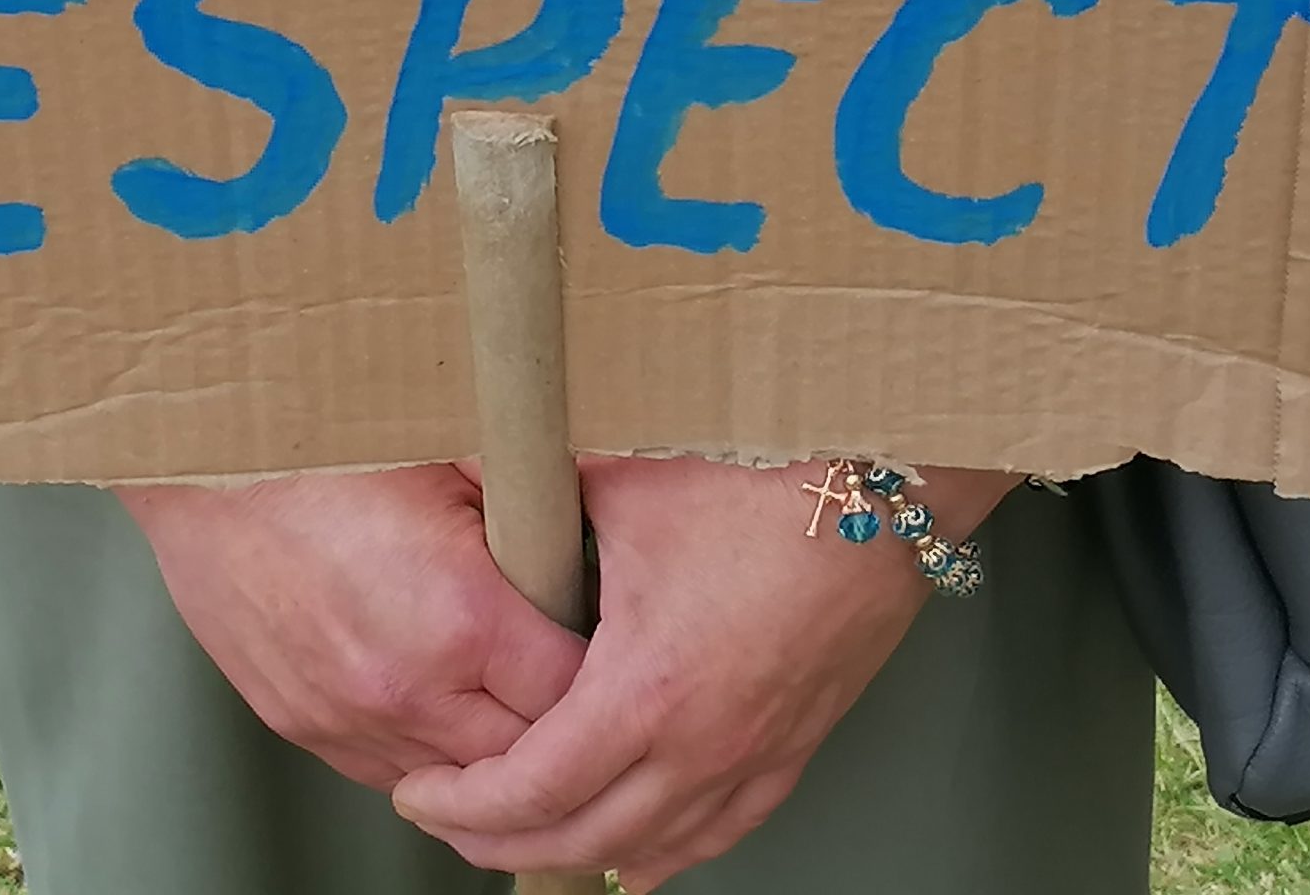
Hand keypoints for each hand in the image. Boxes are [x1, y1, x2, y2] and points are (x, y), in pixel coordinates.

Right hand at [120, 466, 587, 790]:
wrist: (206, 467)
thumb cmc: (327, 448)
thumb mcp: (459, 460)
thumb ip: (532, 514)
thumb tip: (594, 523)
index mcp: (457, 618)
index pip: (572, 693)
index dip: (603, 671)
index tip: (616, 643)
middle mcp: (402, 689)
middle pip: (523, 757)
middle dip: (558, 724)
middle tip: (578, 676)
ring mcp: (346, 719)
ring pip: (456, 780)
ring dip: (492, 746)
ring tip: (512, 689)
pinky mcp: (304, 727)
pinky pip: (392, 770)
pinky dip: (428, 747)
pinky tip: (443, 698)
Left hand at [392, 457, 1015, 889]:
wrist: (889, 480)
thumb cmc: (772, 472)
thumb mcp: (629, 471)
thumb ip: (536, 482)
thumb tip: (459, 454)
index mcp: (649, 687)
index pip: (531, 790)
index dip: (461, 803)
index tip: (420, 791)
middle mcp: (706, 741)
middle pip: (582, 840)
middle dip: (500, 842)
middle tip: (452, 820)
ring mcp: (759, 750)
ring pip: (655, 848)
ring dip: (579, 853)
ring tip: (525, 839)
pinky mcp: (798, 740)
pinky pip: (727, 828)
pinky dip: (670, 849)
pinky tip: (644, 855)